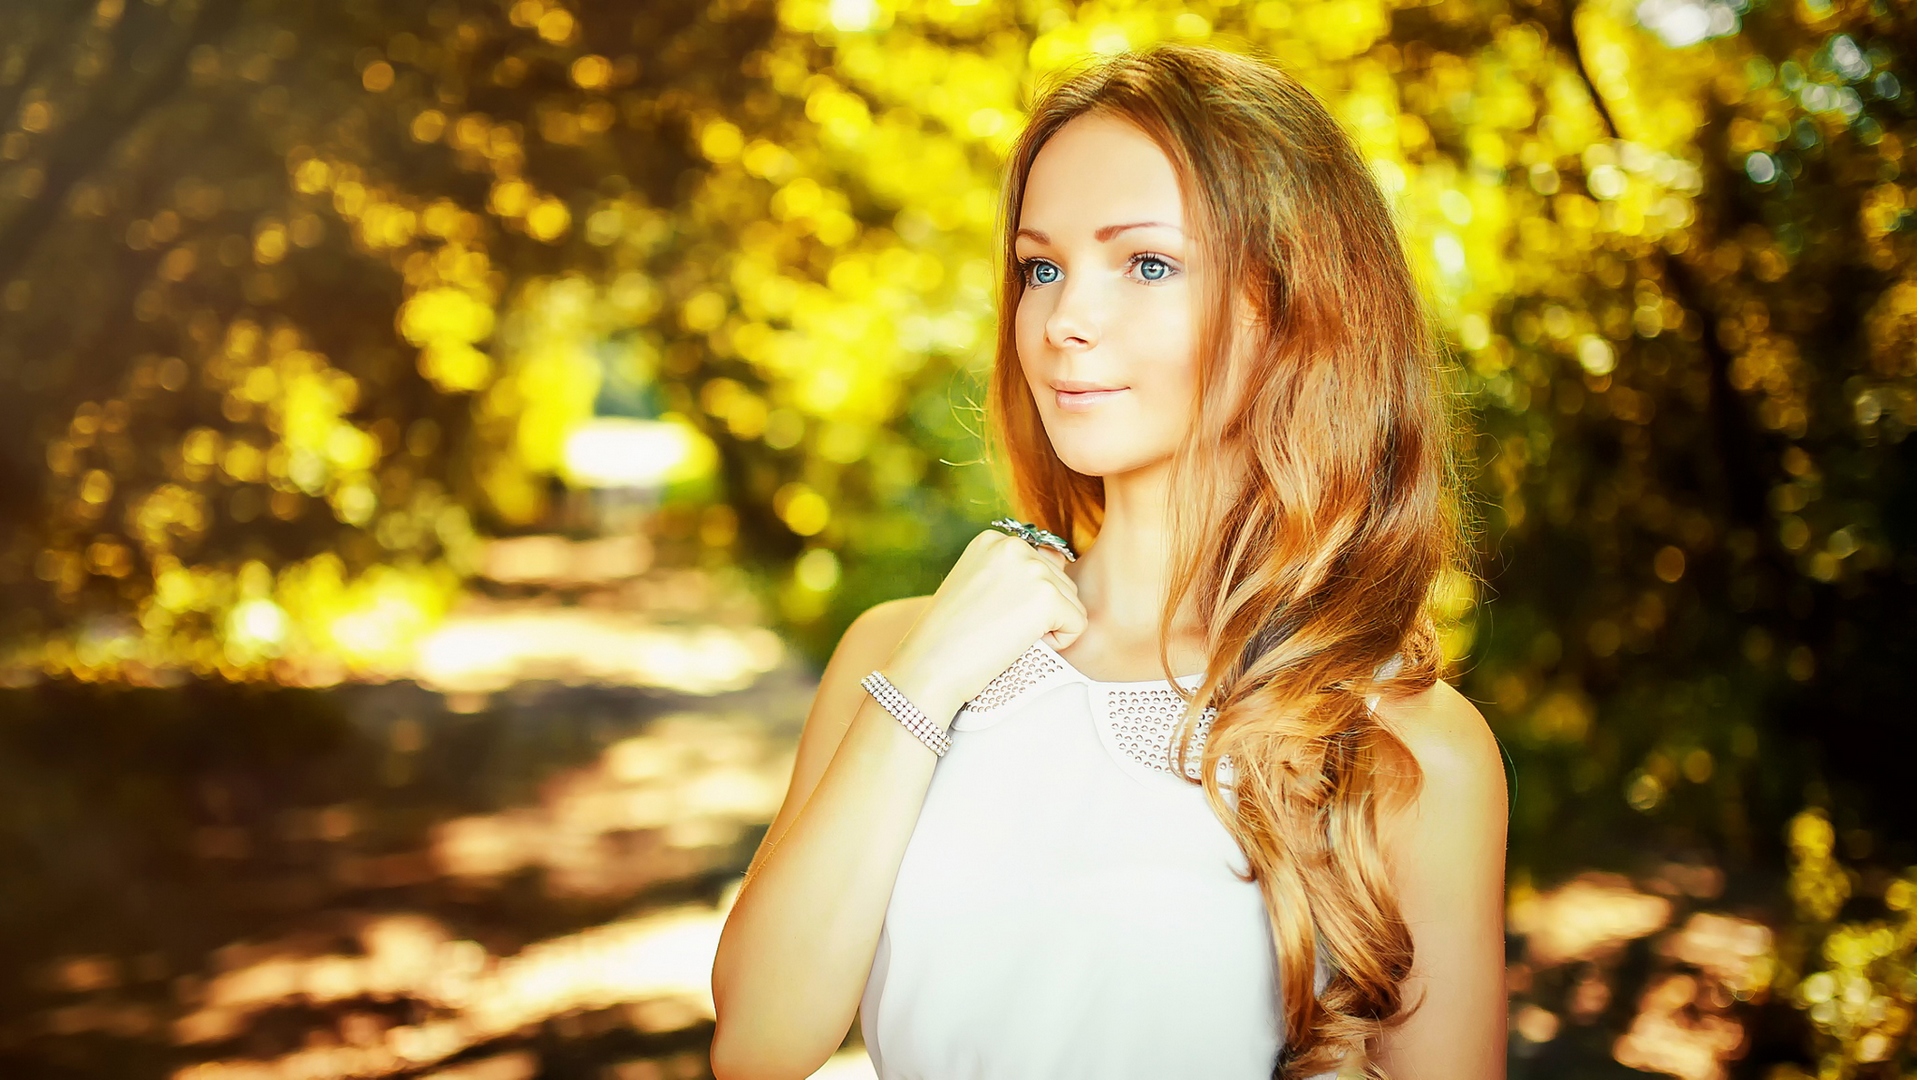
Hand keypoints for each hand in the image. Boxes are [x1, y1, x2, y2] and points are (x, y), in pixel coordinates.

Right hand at [881, 529, 1087, 725]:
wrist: (929, 667)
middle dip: (1038, 614)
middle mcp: (1014, 546)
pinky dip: (1058, 644)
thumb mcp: (976, 587)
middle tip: (996, 630)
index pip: (1041, 568)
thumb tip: (1062, 560)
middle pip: (1060, 583)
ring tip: (1005, 636)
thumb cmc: (948, 639)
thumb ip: (1013, 572)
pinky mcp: (1047, 596)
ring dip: (1048, 628)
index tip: (989, 616)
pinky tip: (1019, 645)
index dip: (1023, 603)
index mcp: (994, 540)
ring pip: (1071, 604)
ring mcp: (1032, 568)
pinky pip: (1077, 625)